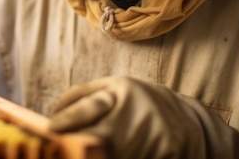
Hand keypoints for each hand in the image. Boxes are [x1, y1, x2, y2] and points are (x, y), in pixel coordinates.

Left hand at [50, 76, 238, 158]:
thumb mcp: (111, 86)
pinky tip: (116, 154)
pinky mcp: (168, 153)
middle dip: (79, 146)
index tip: (51, 129)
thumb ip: (80, 95)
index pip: (90, 105)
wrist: (187, 120)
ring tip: (90, 151)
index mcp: (120, 91)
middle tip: (66, 149)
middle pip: (99, 137)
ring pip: (114, 154)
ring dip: (97, 155)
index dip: (69, 118)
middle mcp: (137, 112)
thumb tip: (53, 114)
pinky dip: (122, 157)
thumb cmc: (137, 100)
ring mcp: (154, 134)